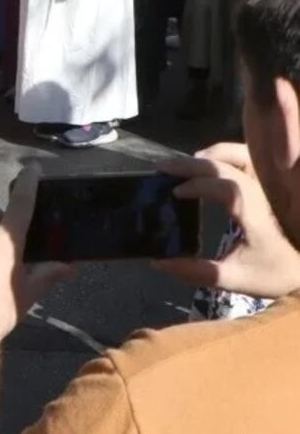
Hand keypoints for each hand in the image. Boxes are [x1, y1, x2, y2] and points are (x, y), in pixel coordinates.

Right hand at [156, 145, 299, 298]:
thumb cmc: (273, 274)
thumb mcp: (236, 279)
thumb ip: (199, 272)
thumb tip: (159, 262)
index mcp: (256, 216)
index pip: (227, 188)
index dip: (198, 185)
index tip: (174, 193)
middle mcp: (263, 194)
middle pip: (226, 165)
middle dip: (191, 164)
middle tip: (162, 168)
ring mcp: (267, 185)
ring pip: (239, 154)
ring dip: (208, 156)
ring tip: (182, 165)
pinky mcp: (267, 184)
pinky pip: (245, 157)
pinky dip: (221, 156)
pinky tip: (204, 165)